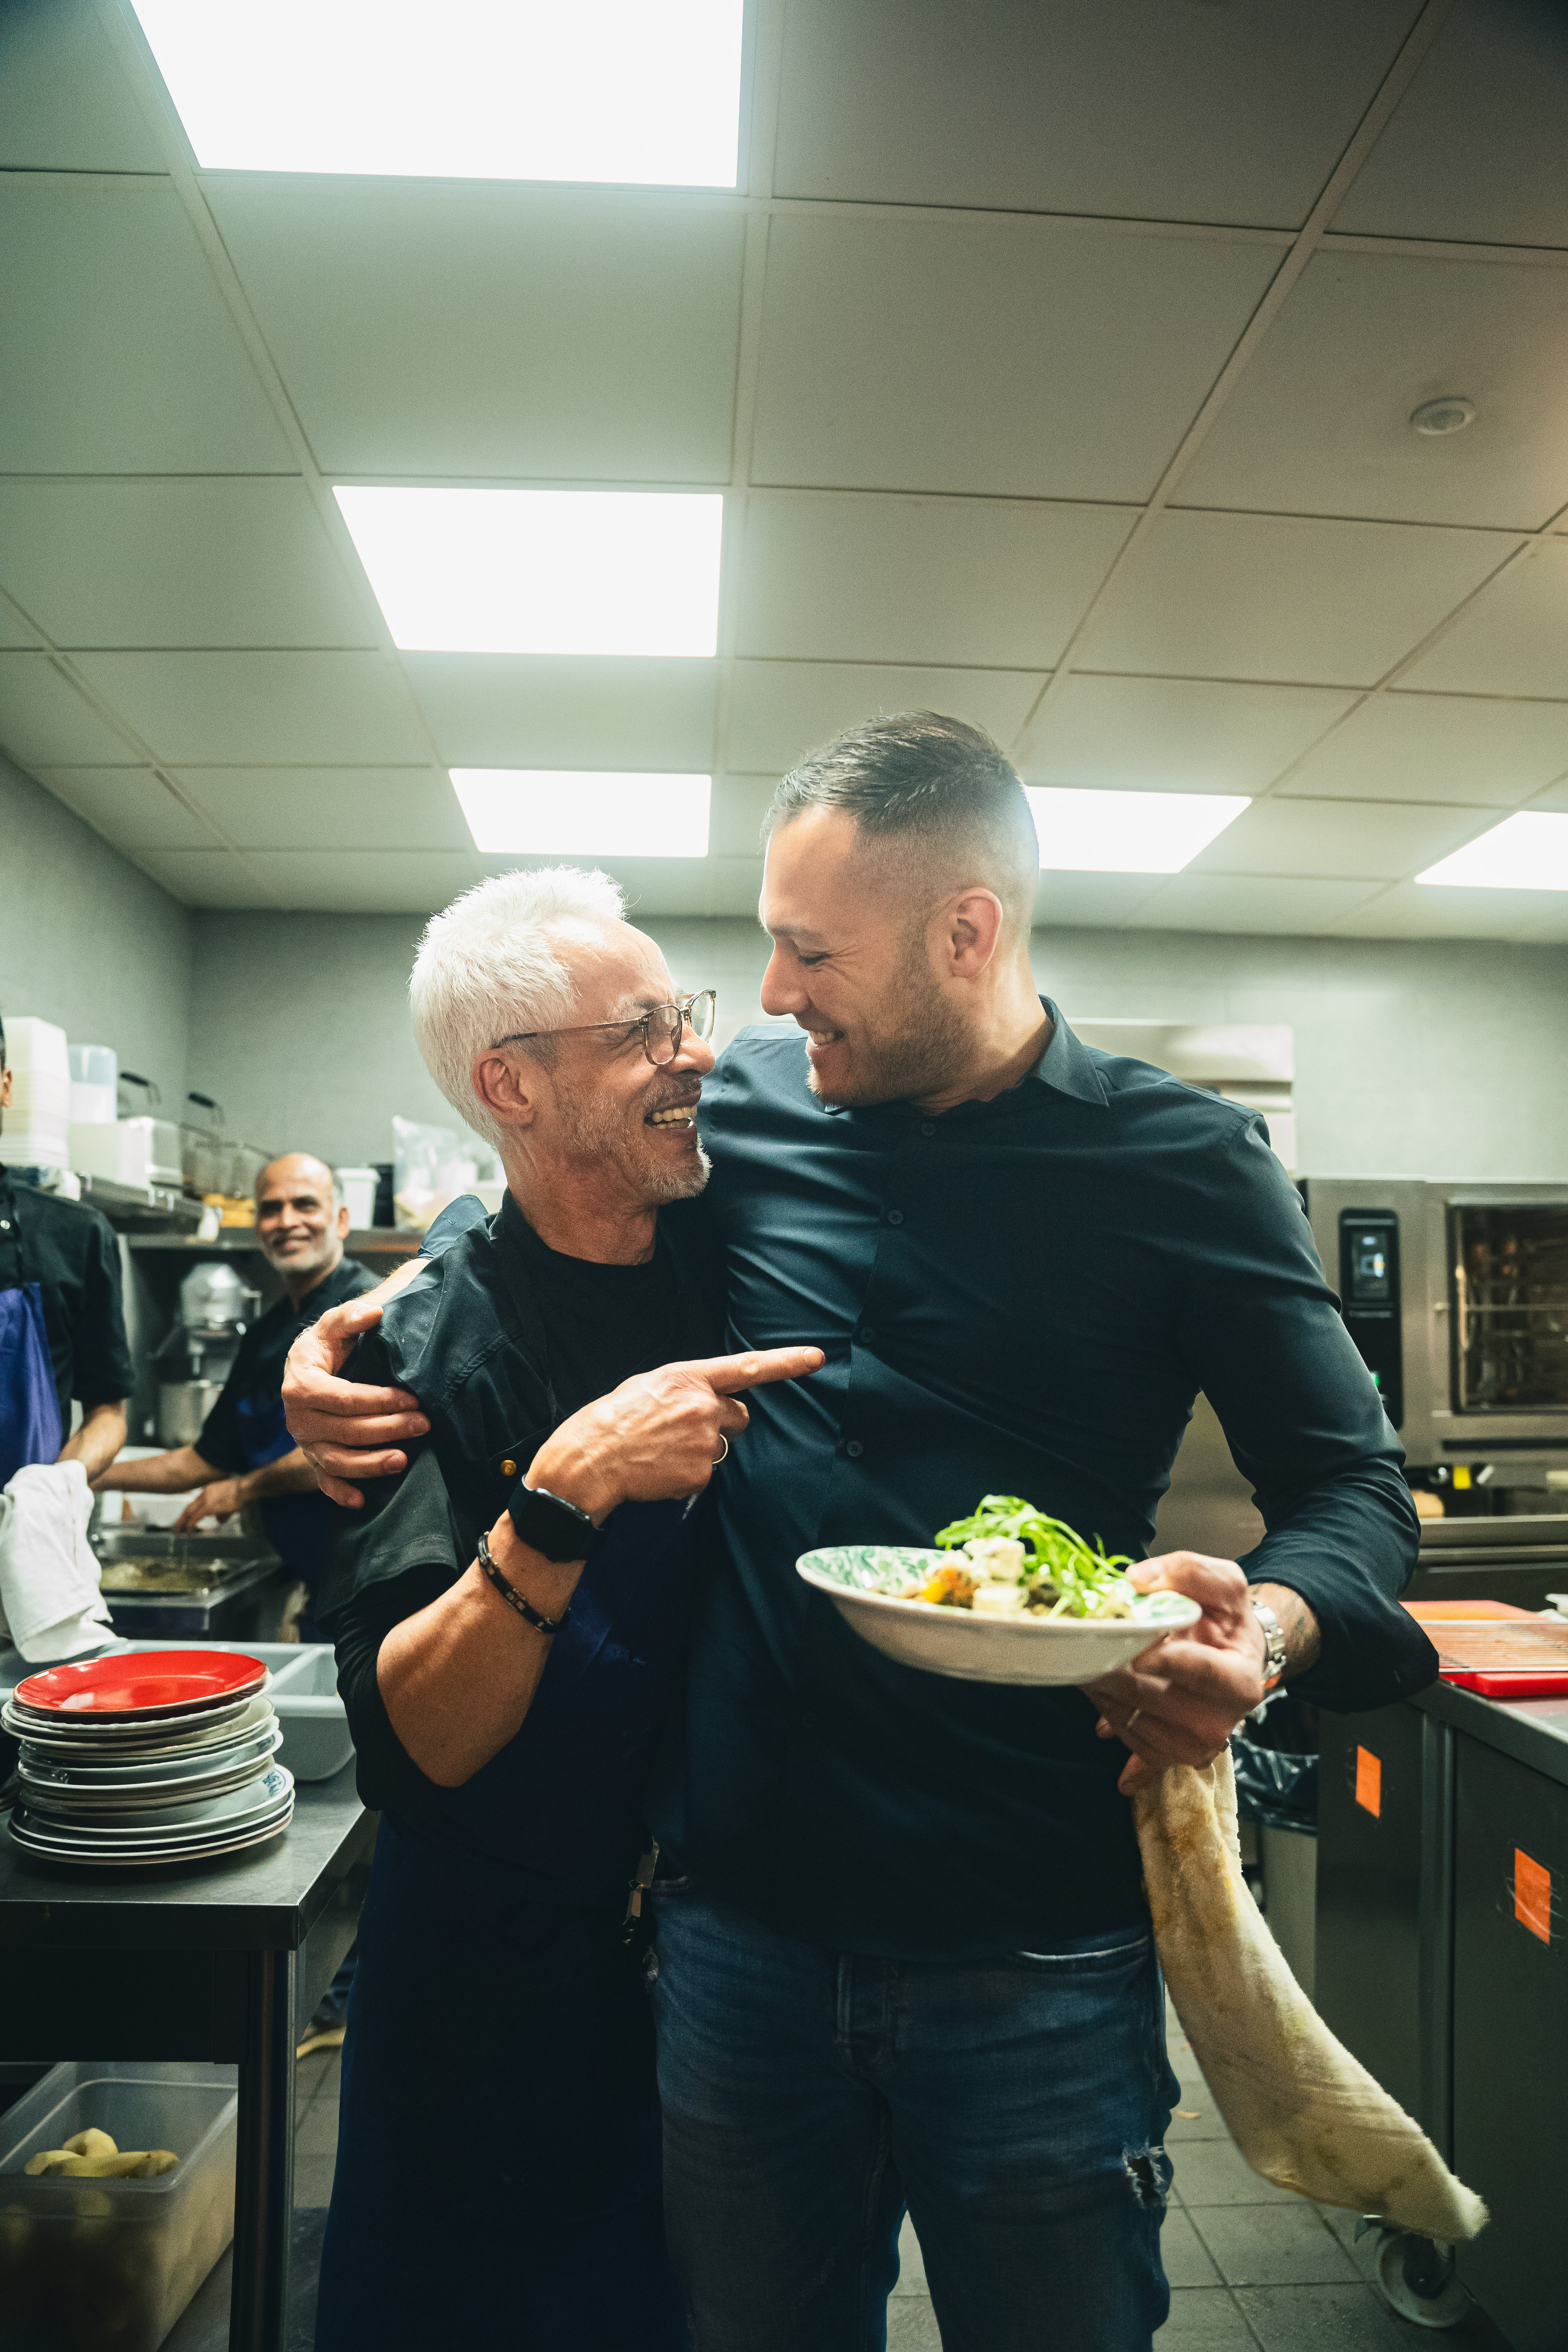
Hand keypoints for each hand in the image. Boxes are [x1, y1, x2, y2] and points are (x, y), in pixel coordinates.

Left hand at [174, 1478, 246, 1531]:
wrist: (247, 1488)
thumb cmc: (244, 1493)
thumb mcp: (231, 1502)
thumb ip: (223, 1512)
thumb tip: (218, 1520)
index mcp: (210, 1489)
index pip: (196, 1502)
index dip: (190, 1511)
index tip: (186, 1518)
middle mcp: (205, 1493)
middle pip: (189, 1507)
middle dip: (181, 1518)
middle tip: (175, 1527)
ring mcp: (206, 1499)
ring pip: (189, 1512)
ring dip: (182, 1523)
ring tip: (177, 1532)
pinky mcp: (209, 1507)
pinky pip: (195, 1518)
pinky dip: (190, 1526)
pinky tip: (189, 1533)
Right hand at [282, 1298, 428, 1507]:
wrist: (308, 1365)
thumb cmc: (325, 1345)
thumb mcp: (333, 1324)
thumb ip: (350, 1316)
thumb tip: (374, 1312)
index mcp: (301, 1385)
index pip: (344, 1398)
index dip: (380, 1400)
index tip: (413, 1398)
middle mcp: (298, 1418)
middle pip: (346, 1430)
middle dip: (387, 1428)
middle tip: (423, 1424)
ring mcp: (304, 1441)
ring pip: (336, 1460)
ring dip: (370, 1464)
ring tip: (403, 1461)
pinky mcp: (311, 1456)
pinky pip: (323, 1480)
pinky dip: (339, 1492)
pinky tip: (361, 1501)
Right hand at [528, 1346, 825, 1520]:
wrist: (589, 1460)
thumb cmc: (613, 1419)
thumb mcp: (648, 1385)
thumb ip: (686, 1387)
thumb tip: (710, 1398)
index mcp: (687, 1377)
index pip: (747, 1367)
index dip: (787, 1362)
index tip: (818, 1358)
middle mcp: (703, 1406)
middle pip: (738, 1415)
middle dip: (719, 1423)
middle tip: (679, 1431)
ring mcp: (704, 1441)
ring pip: (720, 1447)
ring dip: (698, 1450)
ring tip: (661, 1451)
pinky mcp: (700, 1473)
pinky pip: (705, 1474)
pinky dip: (686, 1475)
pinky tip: (660, 1469)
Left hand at [1082, 1552, 1267, 1795]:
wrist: (1232, 1657)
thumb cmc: (1226, 1621)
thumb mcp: (1222, 1583)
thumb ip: (1186, 1571)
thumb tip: (1137, 1579)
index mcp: (1241, 1680)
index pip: (1202, 1673)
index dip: (1165, 1660)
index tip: (1134, 1650)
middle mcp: (1222, 1721)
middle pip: (1157, 1700)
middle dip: (1118, 1673)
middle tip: (1088, 1649)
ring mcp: (1195, 1745)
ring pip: (1134, 1723)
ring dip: (1105, 1693)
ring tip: (1090, 1663)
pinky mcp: (1169, 1756)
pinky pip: (1128, 1741)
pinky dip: (1108, 1715)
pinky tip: (1101, 1691)